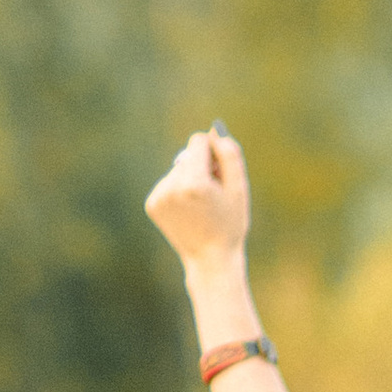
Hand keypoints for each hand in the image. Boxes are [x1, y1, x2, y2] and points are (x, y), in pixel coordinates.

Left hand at [144, 124, 250, 272]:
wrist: (210, 260)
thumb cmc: (230, 224)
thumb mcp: (239, 188)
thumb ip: (230, 155)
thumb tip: (213, 131)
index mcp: (195, 182)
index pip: (198, 141)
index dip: (213, 153)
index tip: (219, 172)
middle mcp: (172, 187)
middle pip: (187, 155)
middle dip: (201, 167)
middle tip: (212, 195)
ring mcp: (159, 196)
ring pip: (177, 170)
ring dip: (189, 180)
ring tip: (199, 206)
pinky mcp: (152, 204)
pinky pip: (167, 183)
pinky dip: (177, 192)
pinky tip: (187, 211)